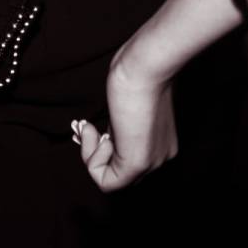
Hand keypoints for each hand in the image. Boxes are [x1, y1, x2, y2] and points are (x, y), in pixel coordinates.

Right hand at [79, 56, 177, 192]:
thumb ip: (121, 128)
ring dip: (90, 155)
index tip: (94, 128)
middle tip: (86, 129)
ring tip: (90, 129)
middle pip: (119, 174)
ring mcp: (151, 162)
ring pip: (111, 181)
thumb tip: (106, 139)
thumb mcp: (127, 108)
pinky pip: (107, 182)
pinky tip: (94, 134)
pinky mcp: (138, 163)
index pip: (127, 164)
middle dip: (94, 153)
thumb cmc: (136, 74)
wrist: (145, 65)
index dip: (103, 149)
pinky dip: (92, 160)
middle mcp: (160, 158)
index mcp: (161, 144)